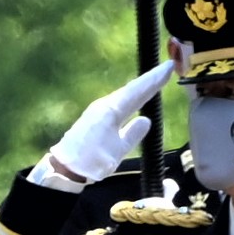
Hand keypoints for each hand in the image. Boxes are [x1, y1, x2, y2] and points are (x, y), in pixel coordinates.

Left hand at [40, 60, 171, 188]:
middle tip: (166, 68)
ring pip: (123, 95)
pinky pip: (117, 102)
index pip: (138, 90)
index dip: (154, 79)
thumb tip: (146, 120)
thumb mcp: (117, 150)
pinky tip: (134, 99)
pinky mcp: (94, 117)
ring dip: (140, 87)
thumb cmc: (92, 160)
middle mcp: (104, 105)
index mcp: (112, 110)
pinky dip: (130, 97)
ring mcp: (98, 110)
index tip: (169, 66)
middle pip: (131, 89)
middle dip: (149, 79)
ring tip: (155, 80)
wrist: (64, 168)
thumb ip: (133, 134)